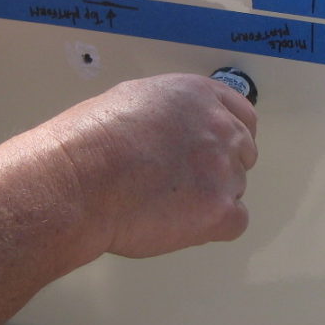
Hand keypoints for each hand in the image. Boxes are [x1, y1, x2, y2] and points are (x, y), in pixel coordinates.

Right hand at [41, 74, 257, 259]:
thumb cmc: (90, 142)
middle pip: (243, 154)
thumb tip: (170, 130)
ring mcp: (223, 169)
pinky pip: (235, 223)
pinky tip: (180, 223)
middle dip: (218, 168)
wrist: (81, 179)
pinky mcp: (220, 210)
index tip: (214, 151)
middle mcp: (219, 127)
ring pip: (236, 189)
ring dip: (210, 198)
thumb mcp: (132, 99)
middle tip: (181, 183)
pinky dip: (213, 228)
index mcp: (199, 96)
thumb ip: (168, 113)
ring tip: (165, 203)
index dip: (228, 137)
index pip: (242, 116)